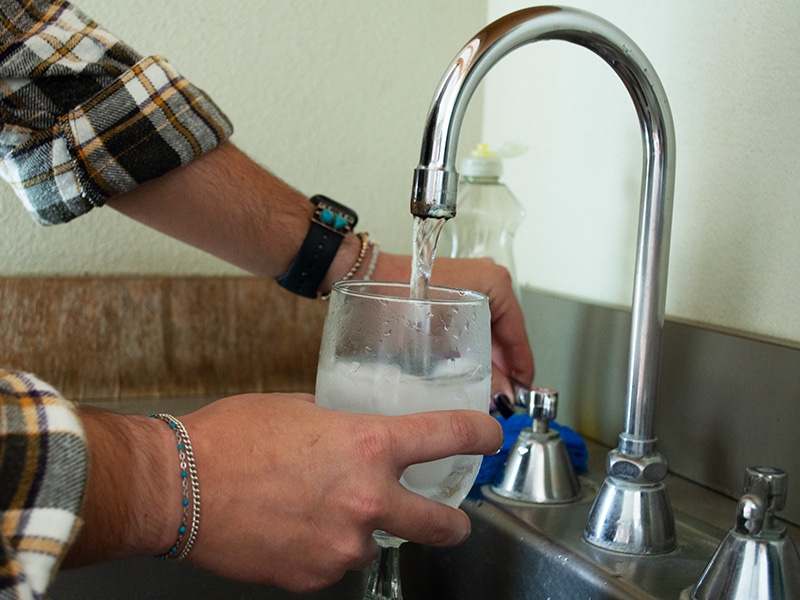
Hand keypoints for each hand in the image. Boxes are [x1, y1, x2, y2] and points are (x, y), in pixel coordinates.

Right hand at [181, 393, 501, 591]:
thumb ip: (343, 426)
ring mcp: (343, 545)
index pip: (448, 436)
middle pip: (442, 524)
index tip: (489, 437)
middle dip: (452, 523)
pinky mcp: (315, 576)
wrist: (179, 485)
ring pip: (376, 545)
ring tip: (321, 511)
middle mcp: (368, 499)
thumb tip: (355, 436)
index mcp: (369, 445)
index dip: (479, 435)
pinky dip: (326, 548)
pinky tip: (295, 528)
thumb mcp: (301, 410)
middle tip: (451, 520)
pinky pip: (336, 563)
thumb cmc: (233, 438)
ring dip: (364, 532)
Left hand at [374, 254, 534, 392]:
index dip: (521, 371)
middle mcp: (486, 278)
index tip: (520, 394)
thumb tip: (501, 396)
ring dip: (483, 357)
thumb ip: (483, 374)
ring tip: (479, 385)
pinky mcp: (450, 288)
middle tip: (499, 396)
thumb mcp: (446, 347)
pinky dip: (468, 344)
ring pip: (486, 330)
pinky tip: (460, 366)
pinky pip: (469, 321)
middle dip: (501, 367)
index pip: (519, 337)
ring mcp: (468, 281)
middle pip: (504, 334)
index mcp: (496, 284)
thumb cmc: (398, 301)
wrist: (365, 280)